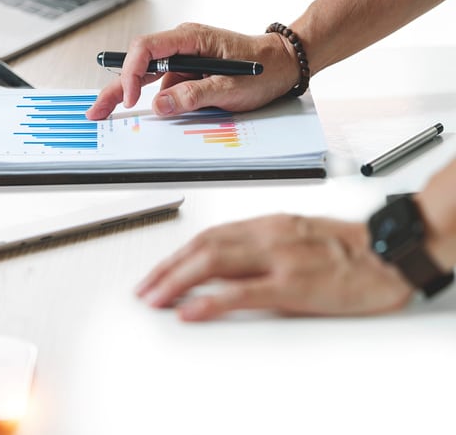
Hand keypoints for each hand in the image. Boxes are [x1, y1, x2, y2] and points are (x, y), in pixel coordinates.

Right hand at [86, 23, 301, 119]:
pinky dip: (158, 100)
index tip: (129, 99)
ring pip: (149, 78)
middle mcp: (182, 45)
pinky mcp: (188, 72)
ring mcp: (184, 59)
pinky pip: (165, 86)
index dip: (130, 73)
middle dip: (115, 87)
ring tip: (115, 114)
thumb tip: (160, 105)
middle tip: (97, 110)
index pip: (145, 49)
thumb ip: (193, 95)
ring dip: (134, 96)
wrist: (285, 64)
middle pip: (138, 64)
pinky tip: (164, 110)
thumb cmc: (264, 67)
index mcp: (190, 38)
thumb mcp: (231, 87)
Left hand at [136, 214, 412, 321]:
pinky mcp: (293, 285)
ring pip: (213, 262)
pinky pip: (241, 292)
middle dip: (166, 268)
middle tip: (144, 289)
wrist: (391, 255)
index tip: (157, 271)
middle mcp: (267, 235)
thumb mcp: (296, 238)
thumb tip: (223, 267)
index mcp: (267, 224)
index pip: (208, 236)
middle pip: (202, 247)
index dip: (177, 254)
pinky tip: (189, 310)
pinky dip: (209, 300)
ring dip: (176, 281)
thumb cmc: (349, 249)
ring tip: (155, 298)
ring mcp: (278, 259)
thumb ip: (260, 248)